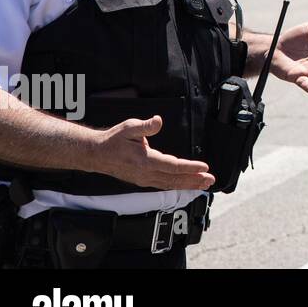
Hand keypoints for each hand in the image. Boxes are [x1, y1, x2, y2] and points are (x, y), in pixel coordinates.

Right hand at [91, 115, 215, 190]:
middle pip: (175, 179)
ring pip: (170, 184)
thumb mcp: (129, 127)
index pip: (172, 166)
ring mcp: (144, 179)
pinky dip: (177, 185)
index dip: (190, 167)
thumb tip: (158, 121)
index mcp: (145, 161)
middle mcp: (146, 173)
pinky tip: (187, 185)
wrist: (96, 154)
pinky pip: (164, 185)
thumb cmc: (113, 140)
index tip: (204, 167)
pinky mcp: (143, 180)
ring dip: (188, 184)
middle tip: (211, 180)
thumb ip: (145, 126)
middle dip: (194, 180)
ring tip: (204, 184)